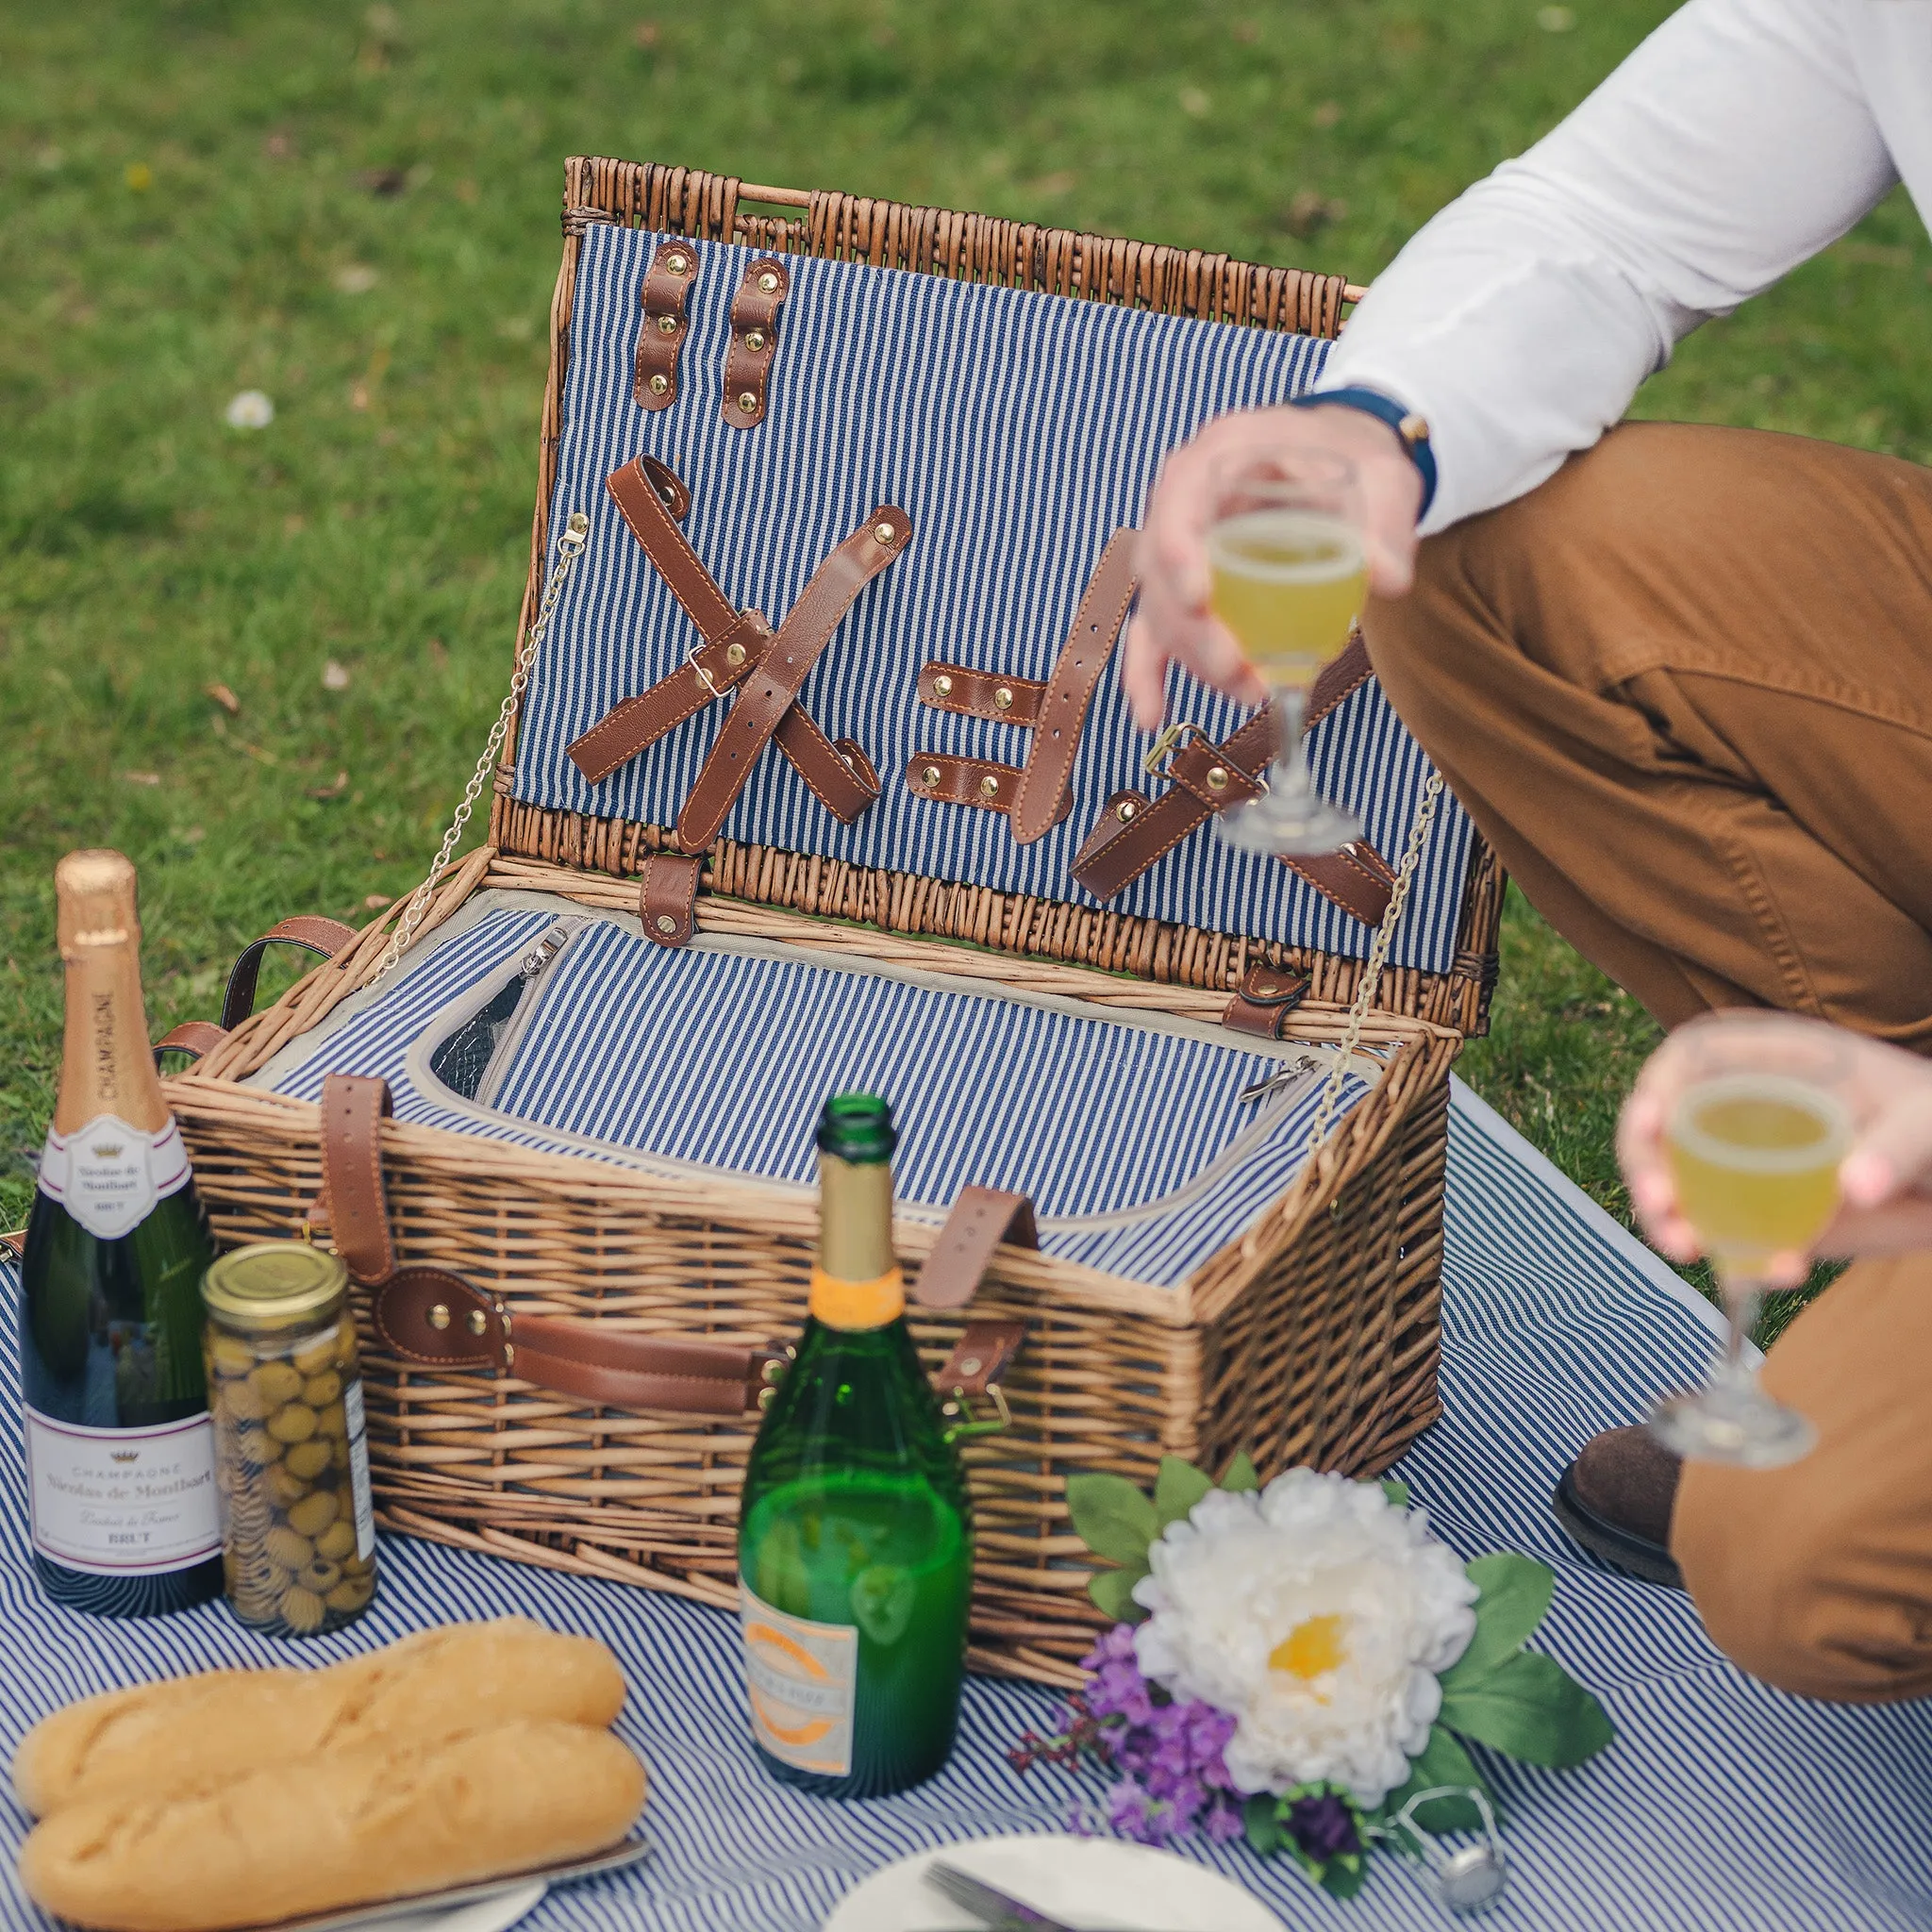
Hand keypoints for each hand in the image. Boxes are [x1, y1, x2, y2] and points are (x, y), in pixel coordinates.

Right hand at [1122, 404, 1423, 730]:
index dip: (1177, 550)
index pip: (1179, 500)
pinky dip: (1150, 674)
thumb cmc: (1352, 457)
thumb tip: (1389, 579)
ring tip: (1248, 690)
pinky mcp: (1188, 585)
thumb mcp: (1381, 478)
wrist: (1342, 459)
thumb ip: (1385, 523)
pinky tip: (1151, 715)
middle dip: (1193, 629)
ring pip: (1160, 609)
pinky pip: (1155, 632)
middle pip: (1161, 569)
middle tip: (1237, 668)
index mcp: (1223, 454)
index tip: (1198, 597)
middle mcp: (1187, 500)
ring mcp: (1182, 546)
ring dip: (1194, 659)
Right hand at [1617, 1011, 1931, 1283]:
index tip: (1651, 1121)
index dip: (1656, 1086)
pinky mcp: (1759, 1212)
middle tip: (1661, 1203)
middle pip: (1662, 1128)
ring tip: (1686, 1248)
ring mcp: (1743, 1163)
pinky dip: (1740, 1260)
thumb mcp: (1926, 1118)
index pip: (1688, 1059)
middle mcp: (1740, 1108)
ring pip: (1678, 1186)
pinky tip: (1783, 1271)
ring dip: (1670, 1220)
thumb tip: (1857, 1188)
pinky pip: (1728, 1236)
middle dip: (1646, 1165)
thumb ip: (1898, 1145)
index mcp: (1770, 1060)